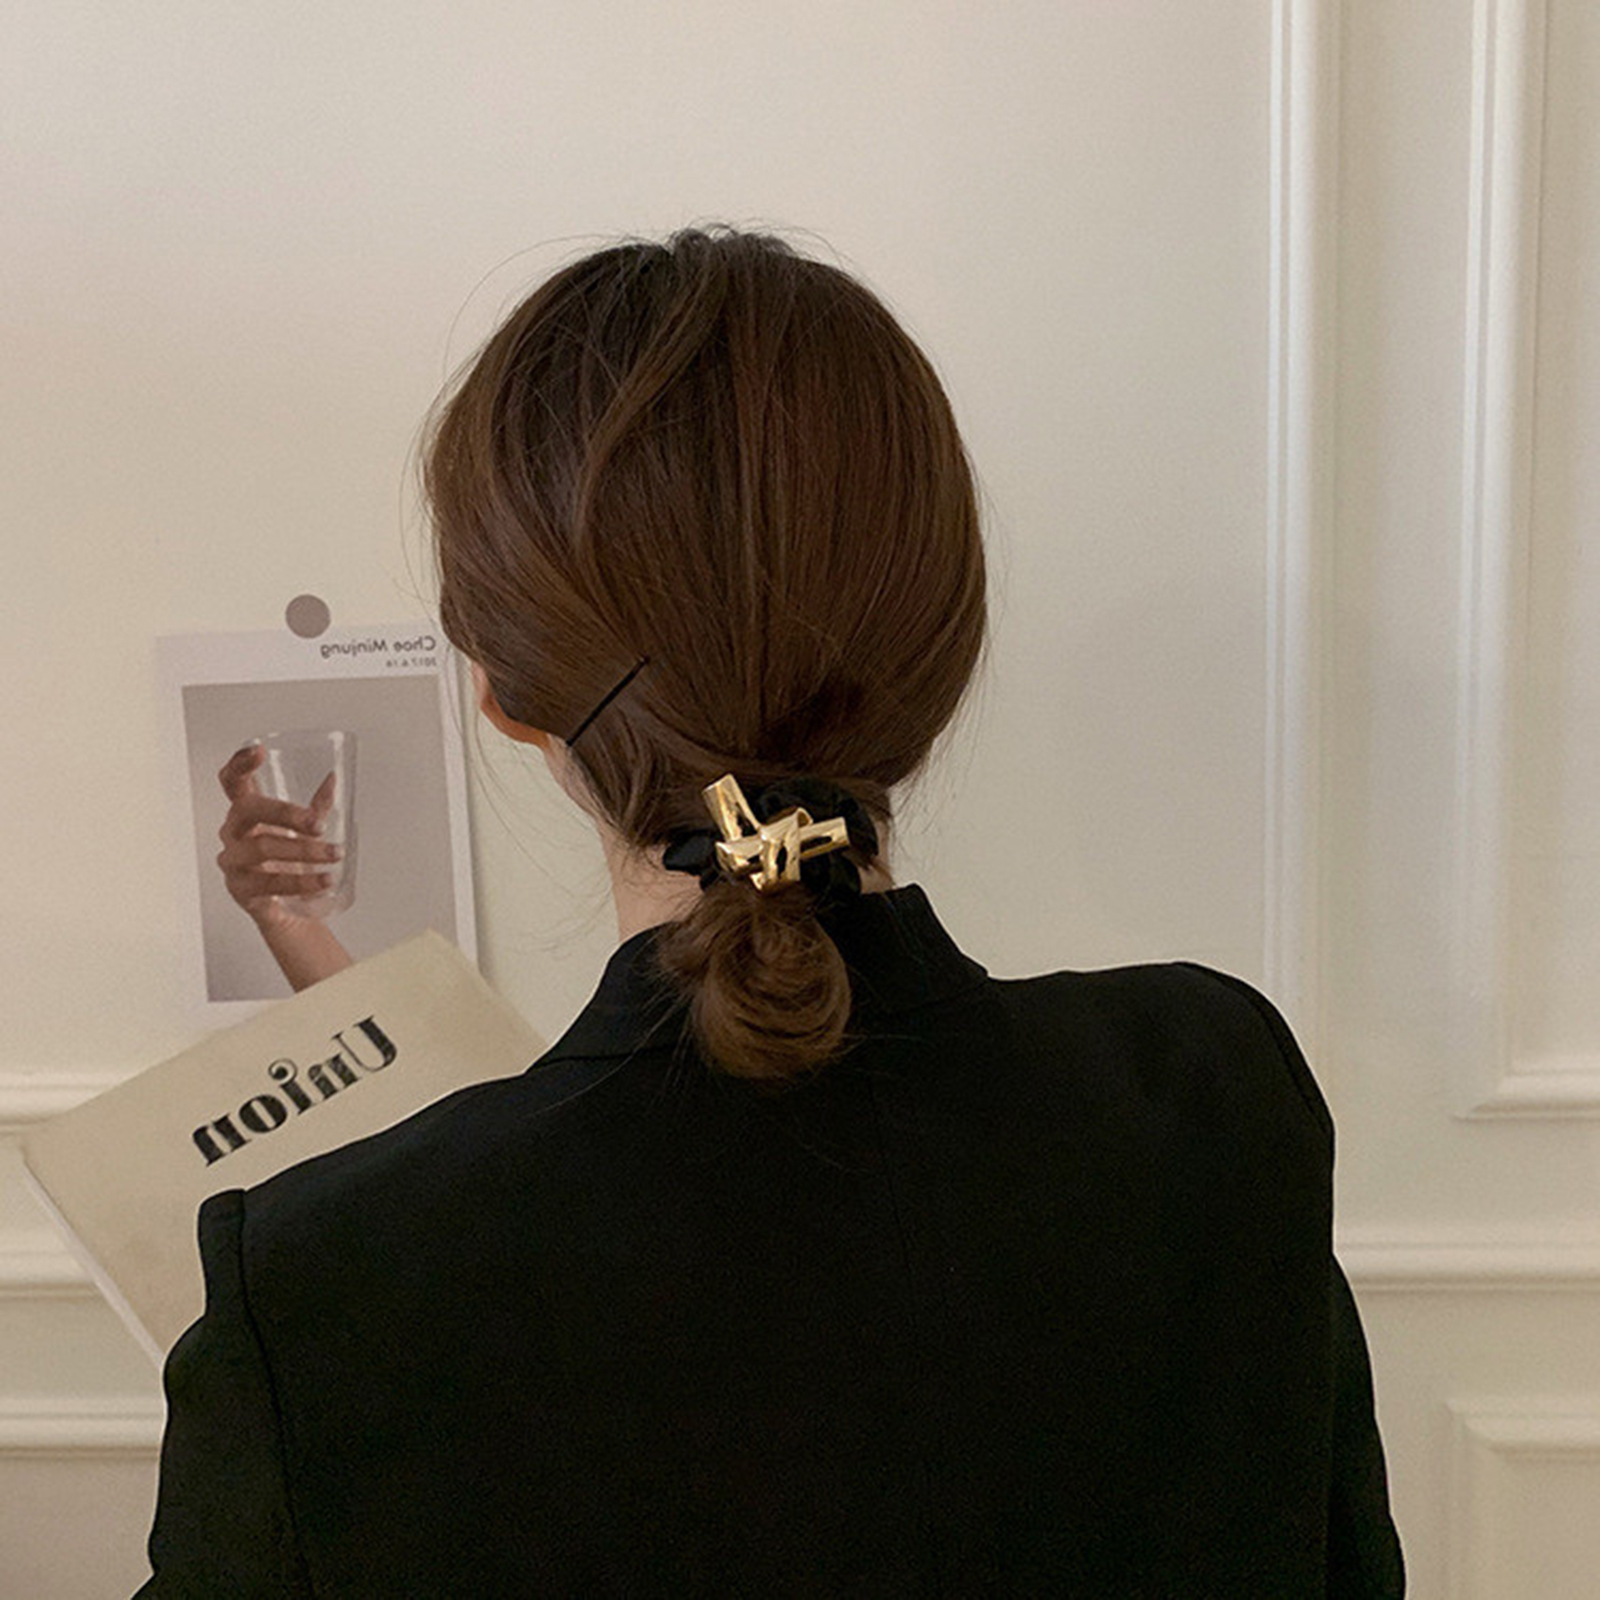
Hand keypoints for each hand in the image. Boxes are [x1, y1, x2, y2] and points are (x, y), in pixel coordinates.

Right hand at [215, 744, 342, 930]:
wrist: (291, 910)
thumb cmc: (292, 865)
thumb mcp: (304, 833)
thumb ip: (316, 806)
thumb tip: (332, 779)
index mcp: (246, 814)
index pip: (232, 783)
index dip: (239, 764)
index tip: (259, 751)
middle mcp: (233, 834)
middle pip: (248, 810)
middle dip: (285, 813)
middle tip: (318, 823)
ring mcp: (233, 862)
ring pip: (262, 847)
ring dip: (305, 850)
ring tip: (335, 854)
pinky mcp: (241, 890)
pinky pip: (270, 883)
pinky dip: (302, 882)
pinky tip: (324, 881)